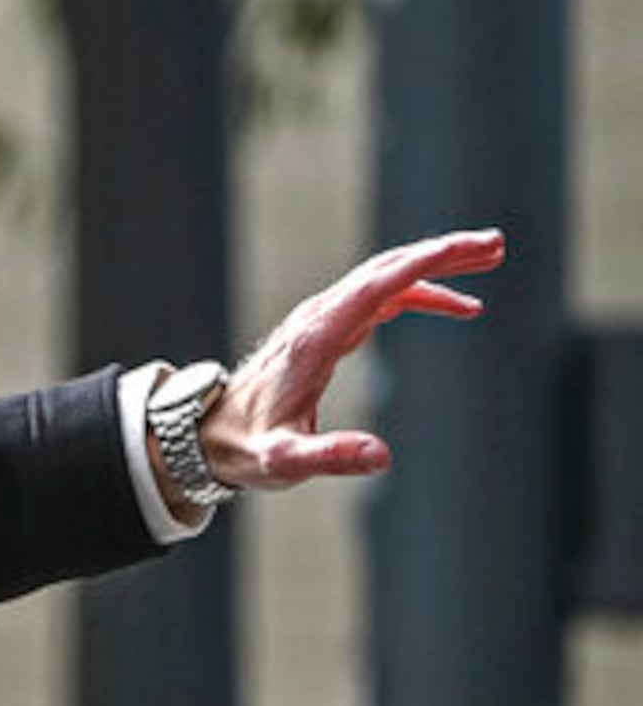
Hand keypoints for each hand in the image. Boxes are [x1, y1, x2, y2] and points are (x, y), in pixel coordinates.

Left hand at [204, 227, 506, 492]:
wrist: (209, 436)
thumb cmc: (246, 449)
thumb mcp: (283, 461)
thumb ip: (328, 457)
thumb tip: (380, 456)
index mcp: (314, 341)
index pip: (374, 288)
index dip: (421, 265)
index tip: (464, 248)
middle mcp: (318, 320)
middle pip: (385, 270)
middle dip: (441, 252)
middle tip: (496, 244)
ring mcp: (322, 320)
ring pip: (386, 277)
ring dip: (437, 264)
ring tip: (491, 257)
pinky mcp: (327, 329)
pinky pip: (382, 297)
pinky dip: (422, 293)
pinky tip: (461, 305)